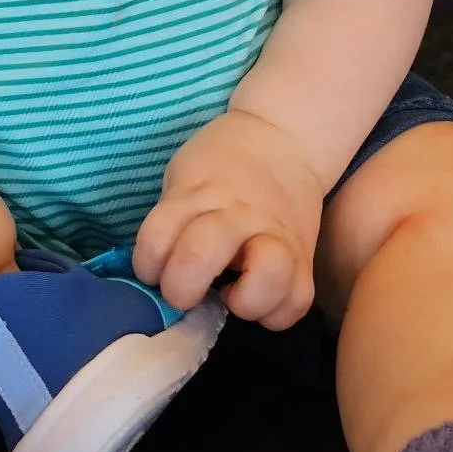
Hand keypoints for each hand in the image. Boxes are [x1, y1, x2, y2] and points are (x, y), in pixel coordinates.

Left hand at [131, 110, 324, 329]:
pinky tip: (259, 301)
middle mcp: (238, 215)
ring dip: (244, 301)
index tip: (152, 270)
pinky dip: (277, 312)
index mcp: (199, 194)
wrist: (283, 139)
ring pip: (268, 278)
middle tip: (184, 291)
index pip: (158, 236)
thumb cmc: (221, 163)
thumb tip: (158, 272)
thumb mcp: (186, 178)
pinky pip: (298, 300)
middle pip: (201, 255)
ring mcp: (276, 236)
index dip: (147, 264)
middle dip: (182, 286)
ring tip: (232, 296)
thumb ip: (174, 219)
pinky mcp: (304, 257)